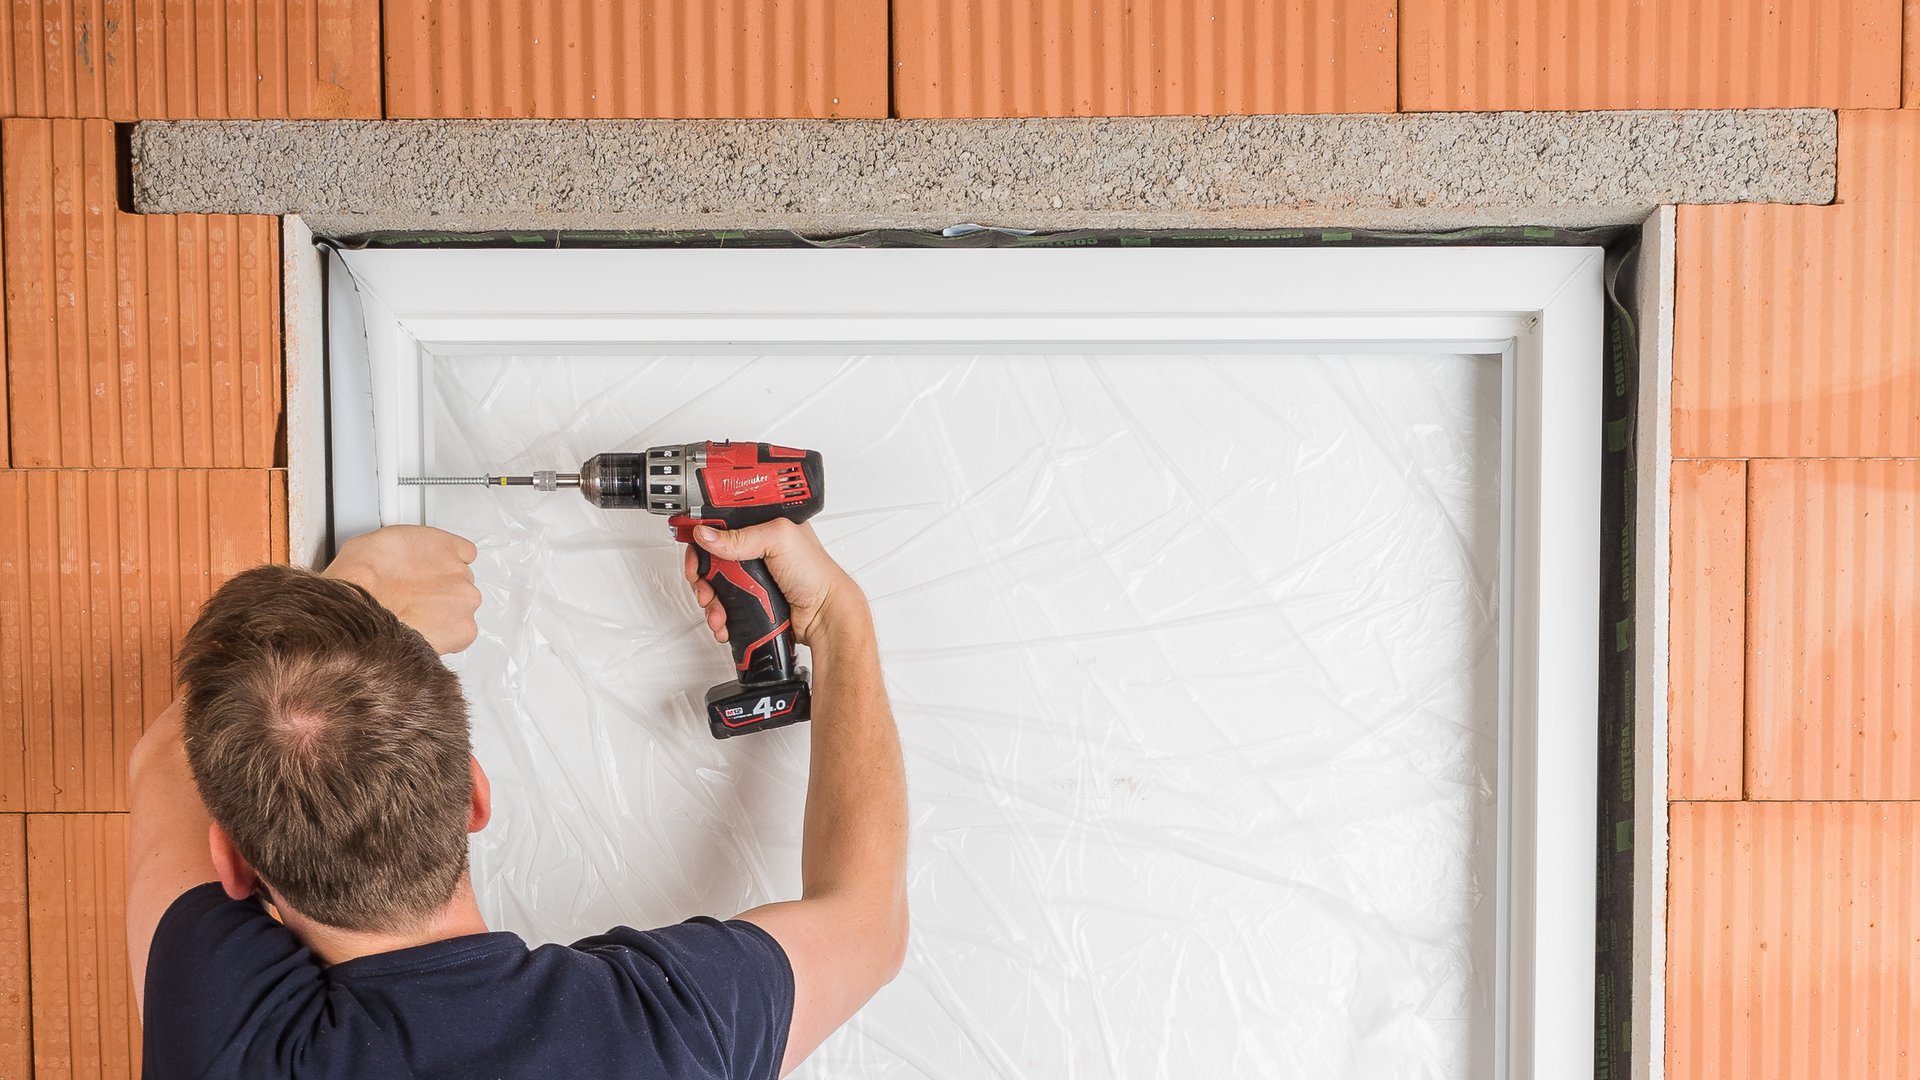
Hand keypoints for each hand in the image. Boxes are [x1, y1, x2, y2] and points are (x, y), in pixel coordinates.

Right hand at [323, 525, 480, 653]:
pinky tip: (424, 633)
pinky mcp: (465, 629)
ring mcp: (466, 600)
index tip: (430, 579)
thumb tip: (402, 566)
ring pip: (462, 609)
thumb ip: (407, 555)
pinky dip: (448, 637)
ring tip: (414, 620)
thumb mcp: (379, 546)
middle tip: (414, 603)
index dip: (441, 571)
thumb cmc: (361, 581)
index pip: (463, 555)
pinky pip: (463, 633)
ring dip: (443, 616)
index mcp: (445, 546)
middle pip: (460, 585)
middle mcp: (461, 572)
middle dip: (439, 595)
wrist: (360, 611)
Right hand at [683, 519, 866, 646]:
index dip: (702, 536)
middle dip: (701, 573)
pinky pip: (723, 606)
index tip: (692, 548)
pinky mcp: (750, 600)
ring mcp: (751, 577)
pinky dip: (718, 615)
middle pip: (711, 558)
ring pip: (714, 584)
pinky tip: (723, 621)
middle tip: (702, 582)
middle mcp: (755, 550)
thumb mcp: (778, 540)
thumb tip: (706, 534)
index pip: (721, 525)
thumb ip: (740, 536)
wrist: (823, 615)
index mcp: (762, 527)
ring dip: (708, 598)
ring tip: (716, 609)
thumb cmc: (815, 573)